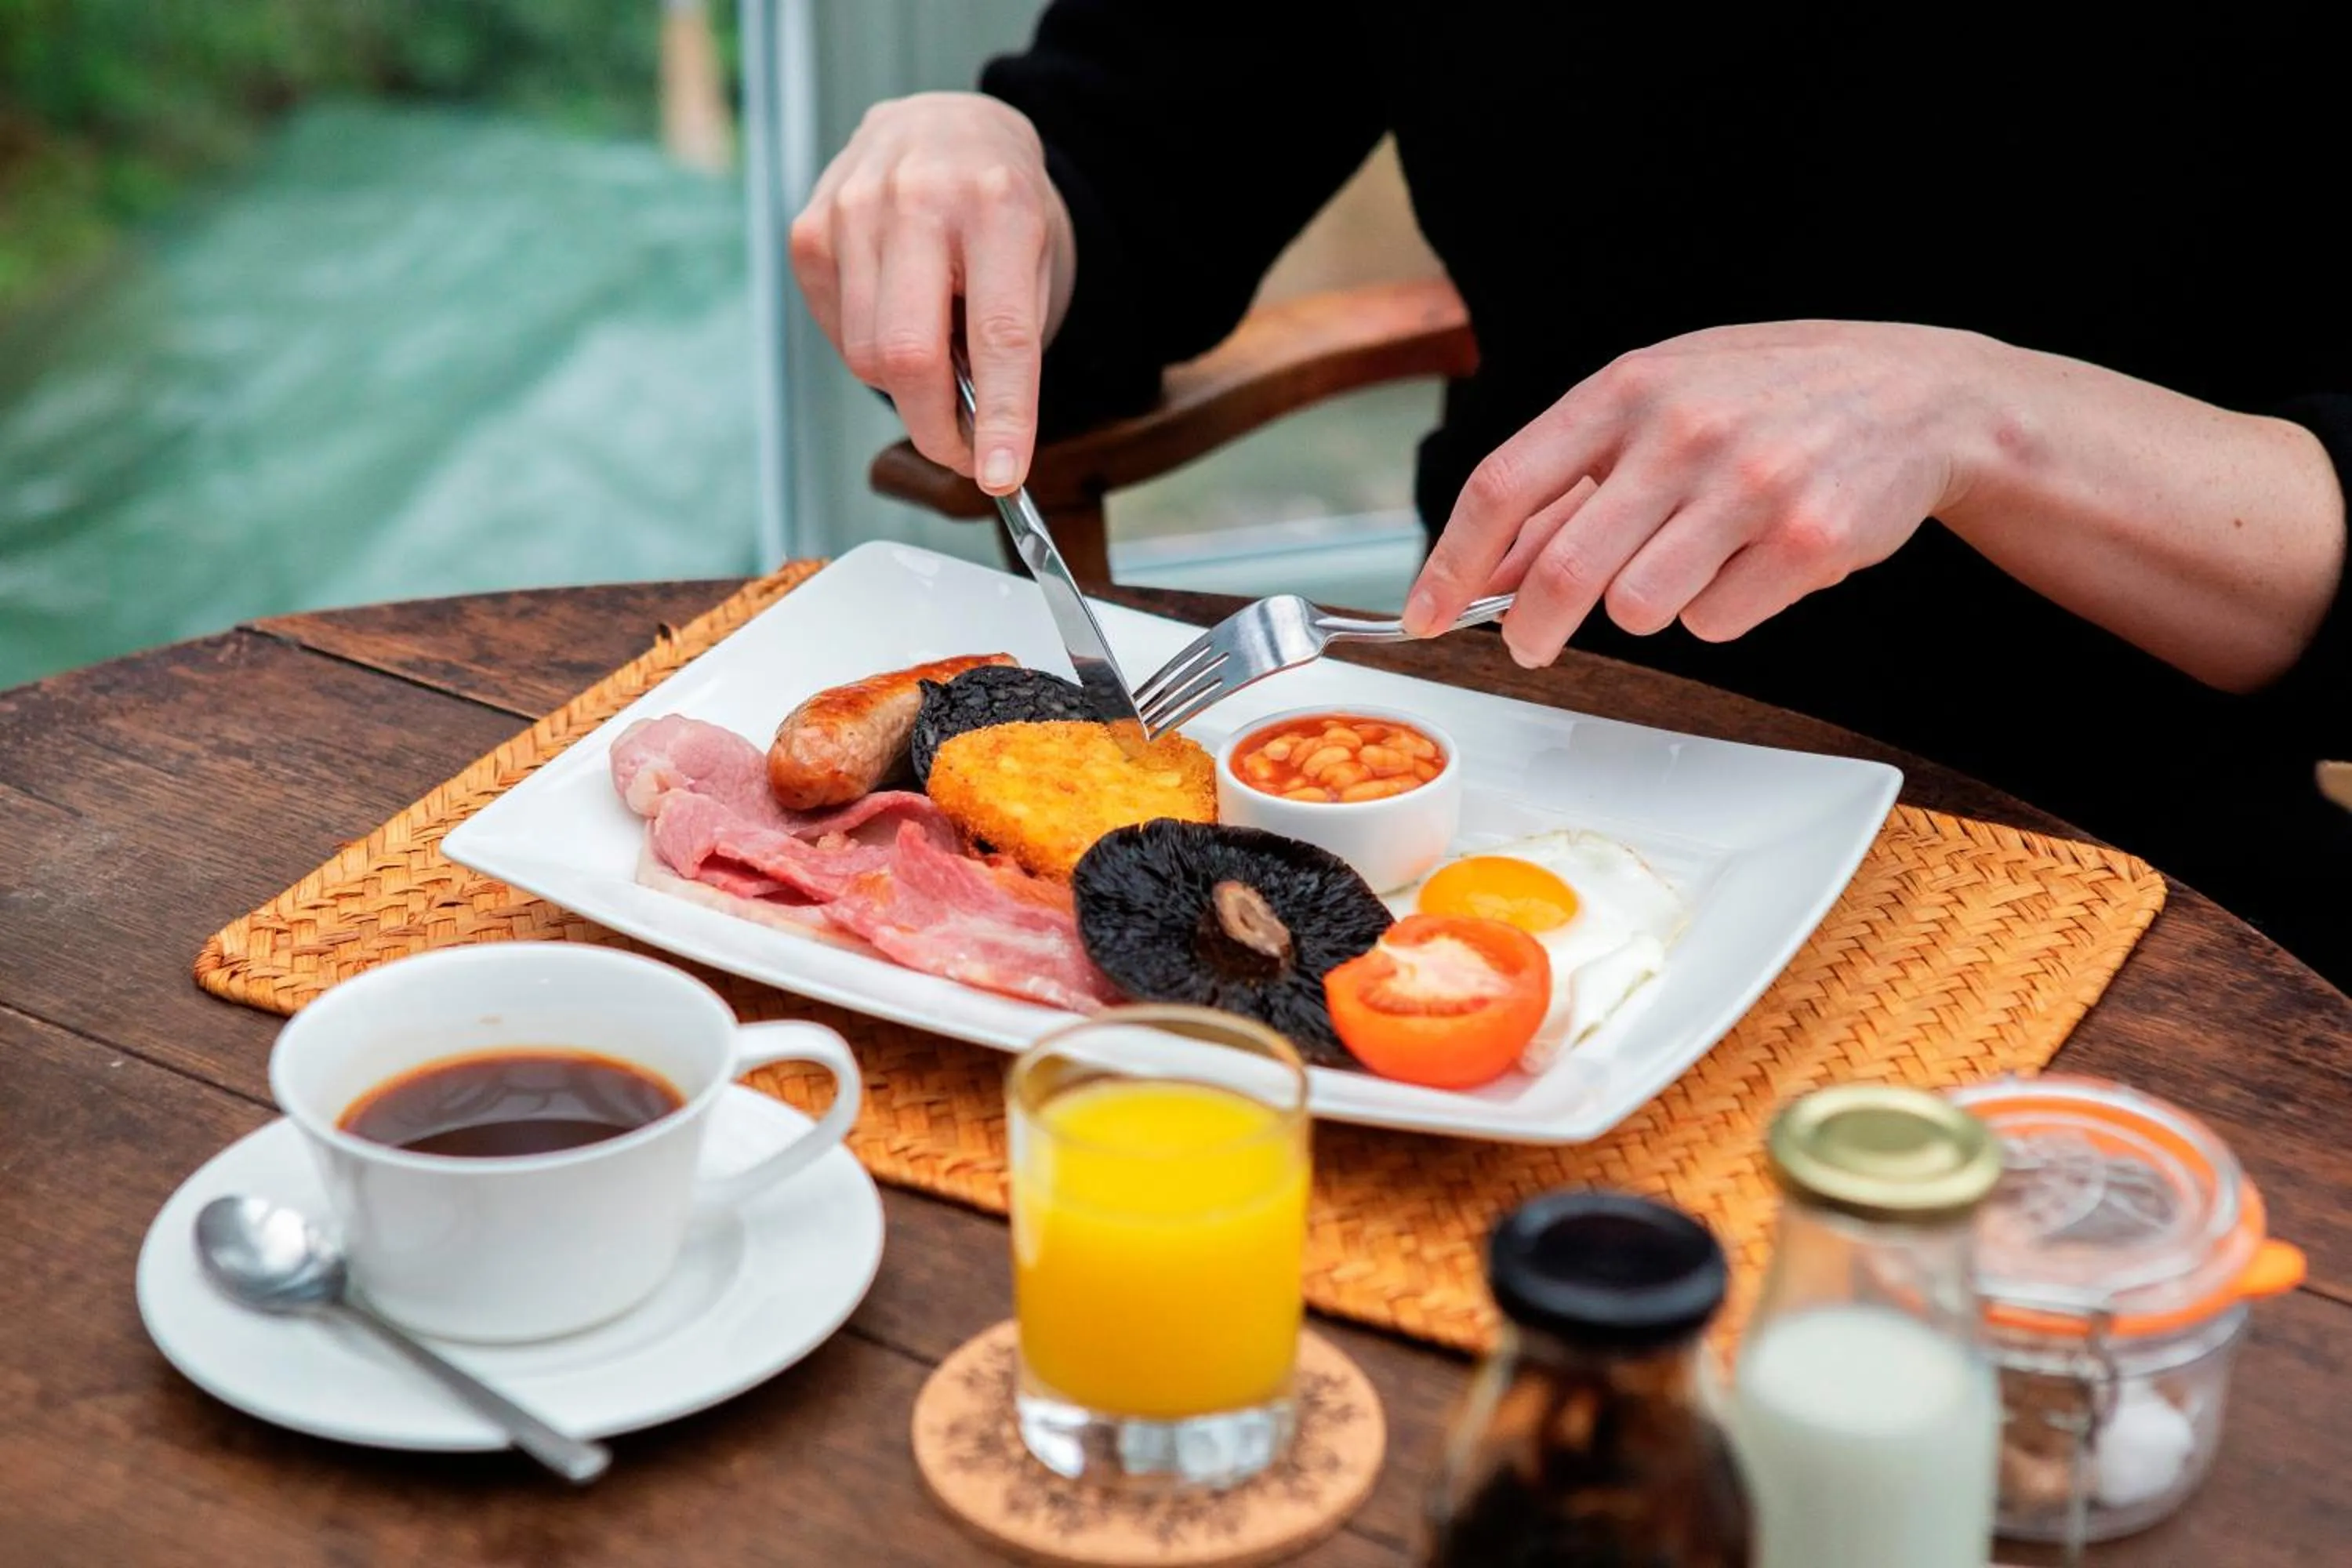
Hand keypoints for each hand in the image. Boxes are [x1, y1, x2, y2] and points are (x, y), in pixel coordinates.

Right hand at [789, 92, 1077, 493]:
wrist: (945, 126)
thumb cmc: (997, 205)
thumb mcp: (1034, 258)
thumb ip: (1009, 341)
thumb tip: (977, 438)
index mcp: (995, 205)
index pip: (997, 336)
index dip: (1001, 417)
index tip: (1001, 476)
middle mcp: (916, 199)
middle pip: (909, 358)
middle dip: (937, 427)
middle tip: (965, 449)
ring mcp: (850, 210)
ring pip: (867, 357)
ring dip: (907, 387)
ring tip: (938, 352)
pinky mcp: (808, 231)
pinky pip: (839, 336)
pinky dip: (871, 351)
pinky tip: (897, 314)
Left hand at [1404, 321, 2001, 663]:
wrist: (1919, 396)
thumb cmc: (1766, 398)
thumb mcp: (1657, 403)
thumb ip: (1567, 482)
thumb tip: (1482, 566)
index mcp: (1627, 389)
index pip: (1503, 484)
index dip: (1450, 562)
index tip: (1423, 616)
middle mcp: (1683, 432)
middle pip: (1561, 570)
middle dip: (1529, 628)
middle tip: (1530, 645)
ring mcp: (1750, 487)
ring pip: (1638, 609)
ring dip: (1645, 608)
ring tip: (1685, 564)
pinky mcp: (1808, 543)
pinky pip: (1715, 623)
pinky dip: (1719, 611)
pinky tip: (1752, 561)